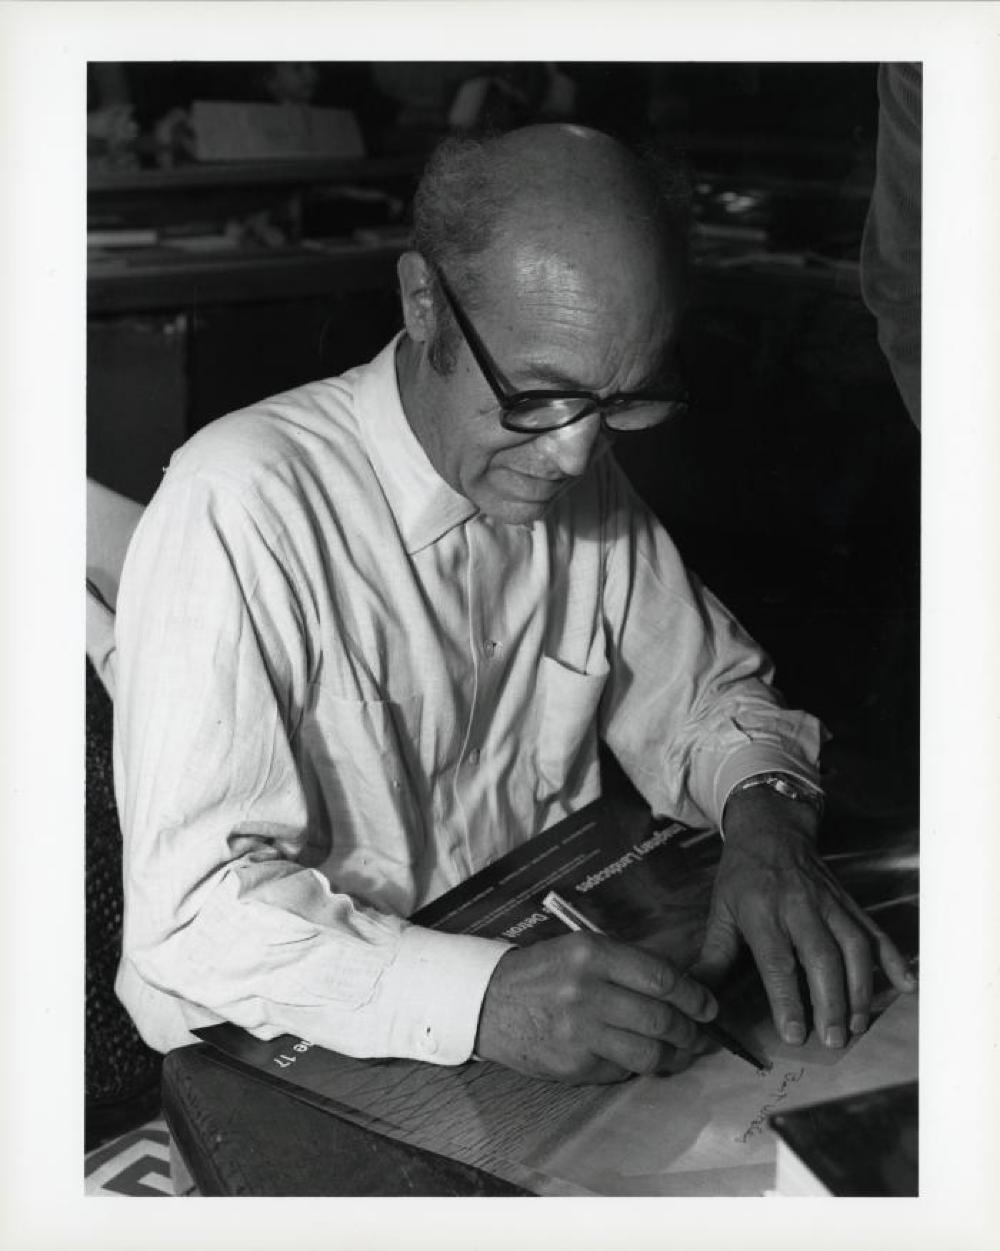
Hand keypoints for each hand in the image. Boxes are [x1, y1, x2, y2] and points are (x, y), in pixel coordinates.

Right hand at [474, 933, 717, 1083]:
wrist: (489, 1002)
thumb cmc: (541, 972)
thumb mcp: (579, 949)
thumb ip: (626, 964)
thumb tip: (680, 987)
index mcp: (592, 954)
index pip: (660, 978)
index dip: (694, 996)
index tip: (710, 1006)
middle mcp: (587, 991)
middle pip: (660, 1018)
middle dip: (691, 1031)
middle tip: (703, 1035)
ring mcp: (579, 1032)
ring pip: (648, 1052)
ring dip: (674, 1056)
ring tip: (682, 1052)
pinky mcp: (574, 1064)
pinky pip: (622, 1069)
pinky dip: (637, 1065)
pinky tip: (641, 1058)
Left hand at [693, 787, 916, 1048]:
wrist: (771, 828)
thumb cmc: (742, 875)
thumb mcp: (720, 910)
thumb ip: (713, 956)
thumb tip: (696, 997)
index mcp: (762, 910)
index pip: (777, 960)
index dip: (787, 998)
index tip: (794, 1034)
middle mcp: (799, 906)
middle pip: (821, 957)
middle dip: (831, 1001)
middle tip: (833, 1040)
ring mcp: (830, 903)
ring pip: (853, 947)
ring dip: (860, 989)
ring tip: (856, 1026)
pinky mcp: (850, 902)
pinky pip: (875, 931)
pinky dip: (893, 958)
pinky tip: (904, 985)